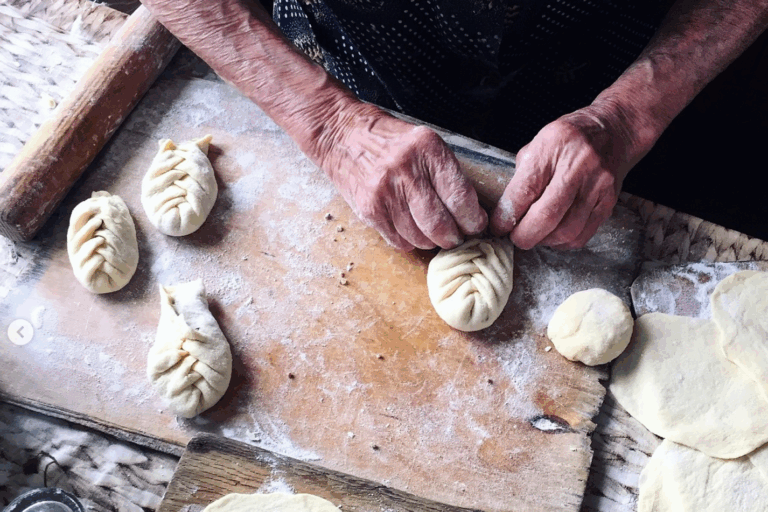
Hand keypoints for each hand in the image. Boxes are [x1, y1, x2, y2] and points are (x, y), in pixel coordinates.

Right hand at [316, 106, 487, 250]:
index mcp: (427, 149)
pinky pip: (399, 241)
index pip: (460, 196)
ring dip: (431, 241)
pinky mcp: (369, 209)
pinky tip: (410, 228)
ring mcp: (384, 192)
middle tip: (457, 237)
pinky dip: (410, 241)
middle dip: (454, 237)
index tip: (476, 225)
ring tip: (432, 232)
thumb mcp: (423, 142)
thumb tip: (469, 211)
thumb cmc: (388, 139)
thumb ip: (446, 173)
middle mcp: (405, 170)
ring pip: (420, 237)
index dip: (473, 219)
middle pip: (440, 224)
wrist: (340, 135)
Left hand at [490, 107, 641, 249]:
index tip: (498, 226)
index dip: (507, 215)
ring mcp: (597, 186)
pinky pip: (583, 234)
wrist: (616, 130)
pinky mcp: (609, 202)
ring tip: (535, 235)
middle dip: (525, 235)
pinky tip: (554, 235)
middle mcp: (578, 166)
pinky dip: (563, 242)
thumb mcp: (540, 143)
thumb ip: (524, 175)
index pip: (525, 189)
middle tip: (515, 238)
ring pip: (566, 230)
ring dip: (544, 241)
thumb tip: (507, 211)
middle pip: (547, 215)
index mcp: (553, 145)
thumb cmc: (571, 138)